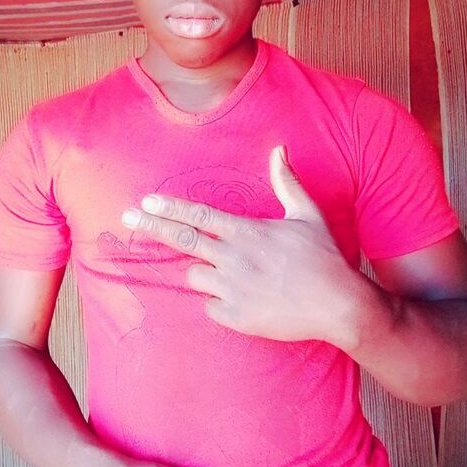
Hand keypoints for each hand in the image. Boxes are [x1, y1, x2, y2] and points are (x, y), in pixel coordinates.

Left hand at [122, 145, 368, 349]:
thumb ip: (287, 182)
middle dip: (151, 227)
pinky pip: (210, 306)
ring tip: (227, 272)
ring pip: (194, 275)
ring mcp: (232, 289)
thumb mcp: (307, 214)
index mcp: (247, 232)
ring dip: (201, 271)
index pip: (198, 215)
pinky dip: (218, 301)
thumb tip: (278, 149)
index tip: (145, 201)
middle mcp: (234, 258)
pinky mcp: (236, 317)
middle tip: (127, 218)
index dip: (169, 207)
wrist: (339, 307)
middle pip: (182, 240)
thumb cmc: (325, 258)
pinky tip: (240, 298)